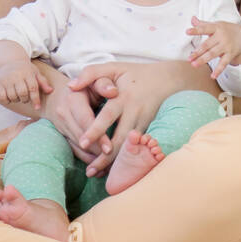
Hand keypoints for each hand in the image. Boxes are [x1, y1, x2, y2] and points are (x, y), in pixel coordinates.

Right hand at [0, 60, 53, 110]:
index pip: (33, 88)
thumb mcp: (35, 73)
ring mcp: (6, 79)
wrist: (9, 62)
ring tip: (18, 96)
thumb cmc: (25, 70)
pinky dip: (7, 100)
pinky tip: (10, 97)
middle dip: (26, 99)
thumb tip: (50, 91)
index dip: (35, 99)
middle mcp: (16, 75)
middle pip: (22, 93)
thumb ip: (43, 82)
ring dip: (17, 100)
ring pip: (12, 96)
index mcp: (27, 73)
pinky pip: (2, 97)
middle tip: (26, 98)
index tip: (37, 107)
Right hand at [40, 73, 108, 166]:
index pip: (85, 120)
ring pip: (77, 145)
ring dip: (93, 157)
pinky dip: (86, 158)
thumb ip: (103, 83)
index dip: (97, 135)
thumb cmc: (85, 85)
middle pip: (81, 136)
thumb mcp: (94, 80)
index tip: (110, 147)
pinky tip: (99, 166)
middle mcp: (64, 113)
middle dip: (96, 150)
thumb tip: (113, 91)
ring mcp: (62, 126)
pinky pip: (74, 149)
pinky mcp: (63, 135)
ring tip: (109, 166)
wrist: (58, 93)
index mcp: (73, 99)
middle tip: (112, 161)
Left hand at [66, 60, 205, 176]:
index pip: (108, 115)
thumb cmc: (136, 73)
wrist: (169, 79)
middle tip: (89, 170)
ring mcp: (144, 122)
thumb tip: (70, 86)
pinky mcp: (149, 129)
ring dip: (113, 162)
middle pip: (119, 138)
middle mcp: (134, 111)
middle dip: (105, 155)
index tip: (82, 143)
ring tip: (96, 174)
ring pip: (128, 146)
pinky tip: (112, 169)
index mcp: (123, 97)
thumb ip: (91, 74)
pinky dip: (124, 159)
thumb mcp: (114, 67)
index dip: (96, 130)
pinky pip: (135, 147)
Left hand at [187, 18, 240, 79]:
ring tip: (194, 65)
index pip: (205, 28)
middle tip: (189, 58)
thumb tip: (192, 19)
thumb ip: (203, 24)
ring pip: (213, 54)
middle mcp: (222, 37)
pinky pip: (224, 63)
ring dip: (203, 60)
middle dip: (198, 52)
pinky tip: (212, 76)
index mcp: (217, 28)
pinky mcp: (230, 54)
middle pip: (207, 45)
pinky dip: (218, 70)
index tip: (187, 31)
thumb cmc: (226, 30)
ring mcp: (226, 46)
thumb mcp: (217, 25)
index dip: (196, 30)